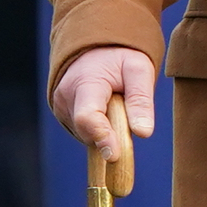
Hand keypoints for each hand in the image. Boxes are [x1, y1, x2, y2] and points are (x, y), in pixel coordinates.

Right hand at [51, 45, 155, 161]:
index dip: (102, 137)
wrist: (95, 50)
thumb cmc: (119, 59)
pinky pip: (85, 133)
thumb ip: (141, 100)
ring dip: (106, 129)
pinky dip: (99, 128)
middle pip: (89, 131)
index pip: (88, 117)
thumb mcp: (138, 69)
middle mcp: (66, 98)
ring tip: (114, 103)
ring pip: (88, 135)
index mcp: (85, 83)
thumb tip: (144, 133)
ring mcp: (62, 109)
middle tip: (125, 112)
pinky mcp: (64, 117)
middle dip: (111, 133)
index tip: (114, 155)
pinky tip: (105, 110)